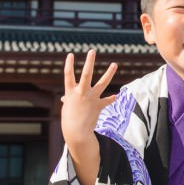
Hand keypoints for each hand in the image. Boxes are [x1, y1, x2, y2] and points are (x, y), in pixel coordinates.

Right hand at [61, 50, 117, 165]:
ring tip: (114, 64)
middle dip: (90, 62)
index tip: (71, 54)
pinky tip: (116, 95)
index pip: (68, 75)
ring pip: (102, 83)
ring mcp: (91, 98)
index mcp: (70, 92)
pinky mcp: (98, 105)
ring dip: (109, 73)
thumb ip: (69, 99)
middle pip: (86, 74)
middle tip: (93, 51)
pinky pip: (107, 100)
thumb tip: (67, 98)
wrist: (77, 133)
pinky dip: (111, 98)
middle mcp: (81, 93)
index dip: (69, 65)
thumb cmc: (69, 119)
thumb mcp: (67, 107)